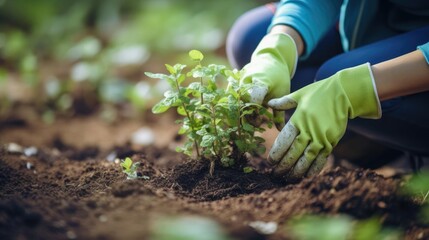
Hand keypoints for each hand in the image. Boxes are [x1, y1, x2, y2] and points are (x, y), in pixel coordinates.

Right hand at [240, 33, 297, 128]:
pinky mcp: (232, 84)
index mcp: (261, 81)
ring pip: (234, 103)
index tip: (260, 119)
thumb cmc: (278, 77)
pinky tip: (245, 114)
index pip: (253, 99)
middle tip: (258, 122)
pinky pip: (231, 100)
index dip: (254, 112)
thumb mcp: (282, 92)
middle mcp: (246, 81)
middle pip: (242, 103)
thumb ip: (279, 112)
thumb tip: (281, 131)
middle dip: (248, 117)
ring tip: (253, 118)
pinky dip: (237, 108)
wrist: (269, 58)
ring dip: (242, 114)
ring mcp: (237, 81)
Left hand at [267, 63, 381, 180]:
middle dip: (284, 166)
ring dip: (297, 171)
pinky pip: (321, 159)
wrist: (344, 94)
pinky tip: (306, 176)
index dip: (276, 153)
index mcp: (298, 119)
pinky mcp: (331, 142)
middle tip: (276, 174)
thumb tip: (269, 103)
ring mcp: (321, 138)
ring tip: (288, 179)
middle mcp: (309, 130)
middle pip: (294, 153)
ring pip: (307, 159)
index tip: (270, 162)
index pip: (284, 141)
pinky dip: (313, 169)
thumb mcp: (300, 95)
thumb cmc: (319, 93)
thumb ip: (284, 102)